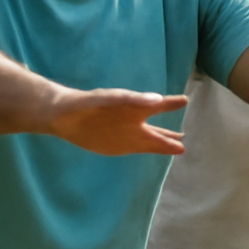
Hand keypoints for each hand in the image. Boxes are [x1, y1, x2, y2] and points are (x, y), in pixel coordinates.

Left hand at [41, 88, 187, 155]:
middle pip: (157, 130)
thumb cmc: (86, 103)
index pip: (157, 105)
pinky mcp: (116, 146)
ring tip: (180, 148)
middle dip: (170, 135)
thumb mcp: (108, 99)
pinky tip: (154, 150)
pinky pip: (136, 148)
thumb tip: (156, 99)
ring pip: (150, 141)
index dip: (171, 103)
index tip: (184, 100)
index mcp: (134, 106)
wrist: (63, 116)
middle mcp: (134, 122)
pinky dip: (148, 150)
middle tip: (184, 139)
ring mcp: (126, 135)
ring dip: (164, 144)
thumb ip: (131, 99)